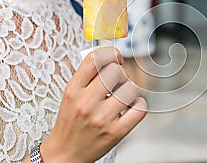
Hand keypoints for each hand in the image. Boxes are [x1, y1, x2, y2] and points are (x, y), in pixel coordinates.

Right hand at [40, 47, 146, 162]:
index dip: (110, 53)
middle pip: (116, 71)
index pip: (94, 59)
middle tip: (118, 82)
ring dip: (129, 90)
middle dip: (121, 73)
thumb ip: (88, 75)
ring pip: (131, 88)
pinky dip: (139, 105)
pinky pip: (140, 108)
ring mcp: (102, 118)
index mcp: (73, 90)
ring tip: (121, 97)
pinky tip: (130, 108)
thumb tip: (114, 57)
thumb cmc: (71, 121)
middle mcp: (86, 103)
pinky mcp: (116, 133)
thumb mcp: (71, 94)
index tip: (115, 58)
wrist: (65, 153)